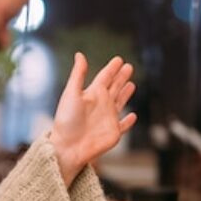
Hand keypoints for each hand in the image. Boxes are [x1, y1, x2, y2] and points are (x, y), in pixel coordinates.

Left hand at [50, 53, 136, 185]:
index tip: (119, 59)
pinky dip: (128, 121)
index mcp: (92, 93)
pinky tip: (133, 116)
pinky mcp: (114, 133)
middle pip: (114, 87)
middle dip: (121, 77)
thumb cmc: (67, 120)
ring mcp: (108, 118)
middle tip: (129, 66)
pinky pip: (123, 126)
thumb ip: (78, 74)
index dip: (112, 68)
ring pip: (120, 102)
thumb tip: (80, 54)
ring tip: (131, 84)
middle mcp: (101, 104)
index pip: (105, 77)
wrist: (68, 146)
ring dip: (126, 93)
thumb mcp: (72, 93)